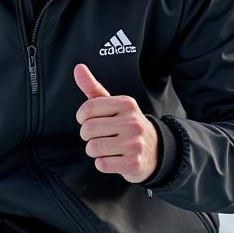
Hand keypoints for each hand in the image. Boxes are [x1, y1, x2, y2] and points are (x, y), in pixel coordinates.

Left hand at [74, 63, 157, 182]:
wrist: (155, 151)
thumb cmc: (127, 125)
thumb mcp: (113, 105)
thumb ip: (93, 88)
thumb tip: (78, 68)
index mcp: (127, 104)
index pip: (87, 109)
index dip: (82, 118)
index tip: (90, 120)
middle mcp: (133, 122)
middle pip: (88, 130)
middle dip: (88, 136)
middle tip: (100, 136)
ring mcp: (134, 144)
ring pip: (93, 148)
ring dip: (94, 151)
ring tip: (108, 147)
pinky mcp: (133, 163)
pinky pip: (101, 164)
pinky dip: (103, 163)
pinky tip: (115, 158)